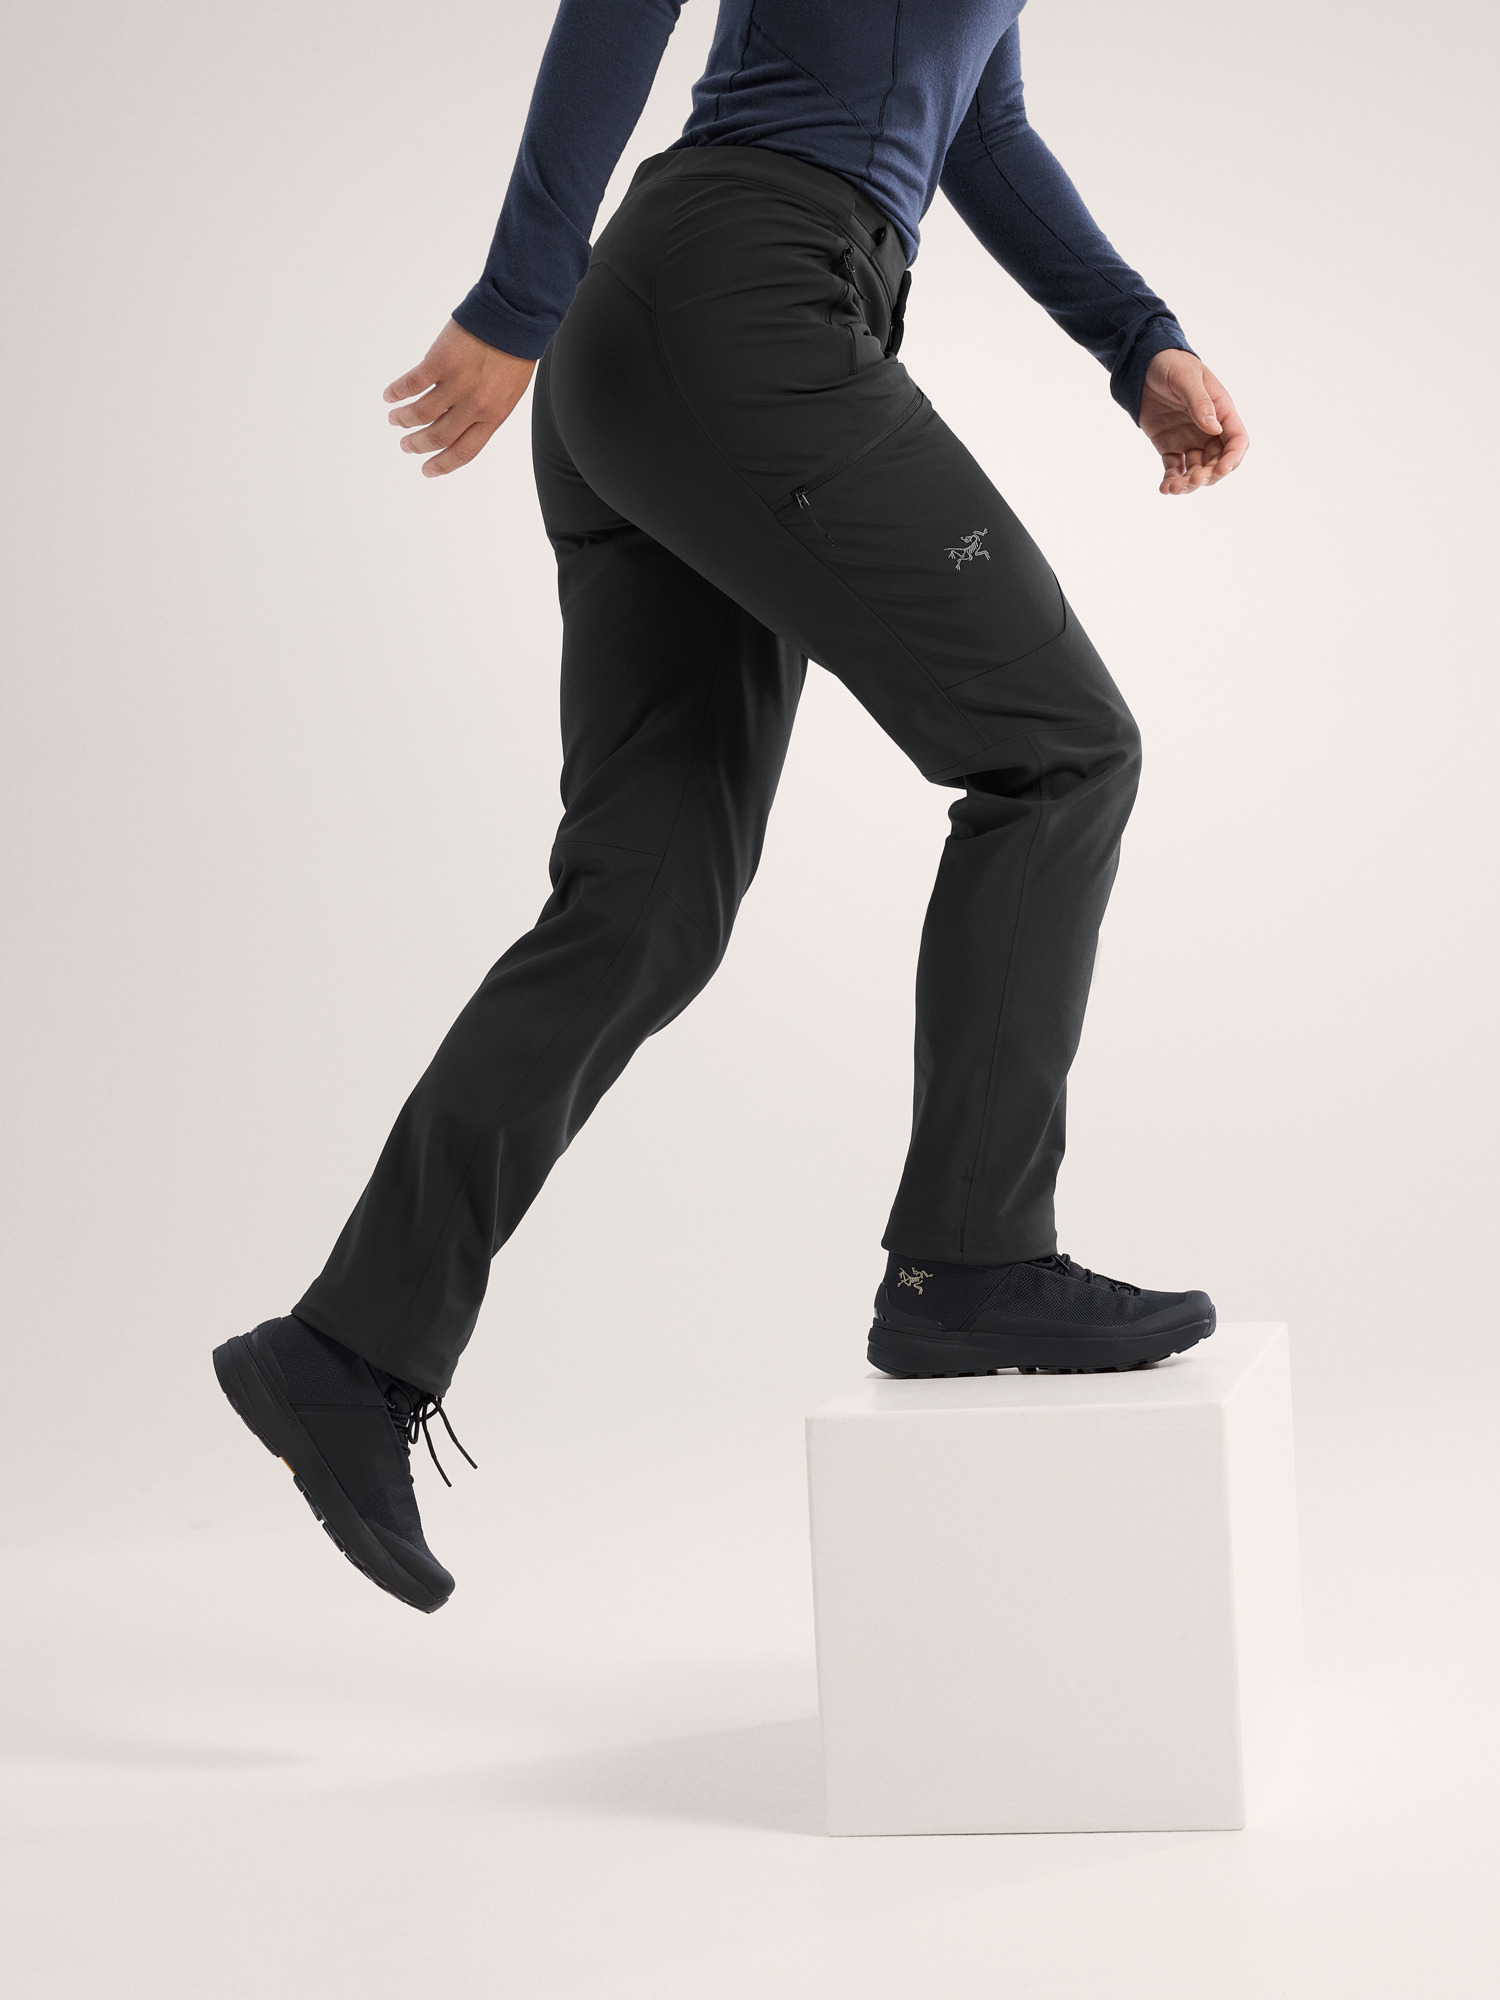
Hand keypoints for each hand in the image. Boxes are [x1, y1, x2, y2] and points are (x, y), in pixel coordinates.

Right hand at [384, 320, 536, 475]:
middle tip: (406, 446)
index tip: (427, 470)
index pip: (465, 451)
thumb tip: (460, 421)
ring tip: (394, 420)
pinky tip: (389, 395)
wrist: (515, 314)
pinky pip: (411, 385)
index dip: (443, 464)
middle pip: (438, 436)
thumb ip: (487, 409)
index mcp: (494, 415)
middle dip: (418, 445)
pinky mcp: (439, 362)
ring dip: (403, 420)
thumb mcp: (508, 391)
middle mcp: (475, 405)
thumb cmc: (514, 351)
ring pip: (420, 414)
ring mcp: (457, 384)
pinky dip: (396, 392)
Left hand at [1138, 350, 1247, 495]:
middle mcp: (1209, 430)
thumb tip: (1215, 430)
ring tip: (1174, 489)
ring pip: (1196, 469)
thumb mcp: (1186, 378)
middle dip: (1208, 475)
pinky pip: (1174, 468)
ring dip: (1189, 483)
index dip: (1232, 458)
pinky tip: (1164, 488)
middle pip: (1217, 461)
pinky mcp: (1169, 446)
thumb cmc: (1171, 364)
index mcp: (1221, 411)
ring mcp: (1189, 439)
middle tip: (1193, 480)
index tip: (1221, 470)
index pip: (1236, 441)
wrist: (1143, 365)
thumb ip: (1200, 403)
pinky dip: (1171, 480)